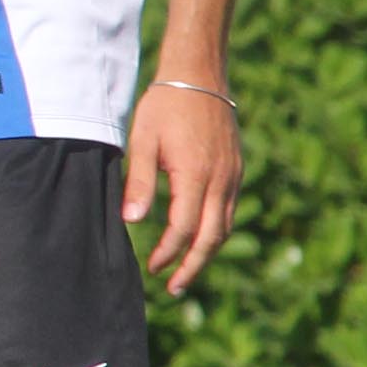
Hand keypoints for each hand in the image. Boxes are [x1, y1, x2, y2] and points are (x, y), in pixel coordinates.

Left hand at [123, 79, 242, 294]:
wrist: (199, 78)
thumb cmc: (164, 107)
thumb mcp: (143, 141)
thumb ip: (139, 182)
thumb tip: (131, 222)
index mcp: (195, 174)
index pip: (183, 227)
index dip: (168, 252)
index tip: (152, 268)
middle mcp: (220, 180)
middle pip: (211, 237)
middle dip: (193, 266)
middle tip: (174, 289)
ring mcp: (232, 176)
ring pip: (224, 227)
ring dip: (206, 253)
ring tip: (186, 273)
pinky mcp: (236, 171)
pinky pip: (228, 211)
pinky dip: (214, 232)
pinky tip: (199, 240)